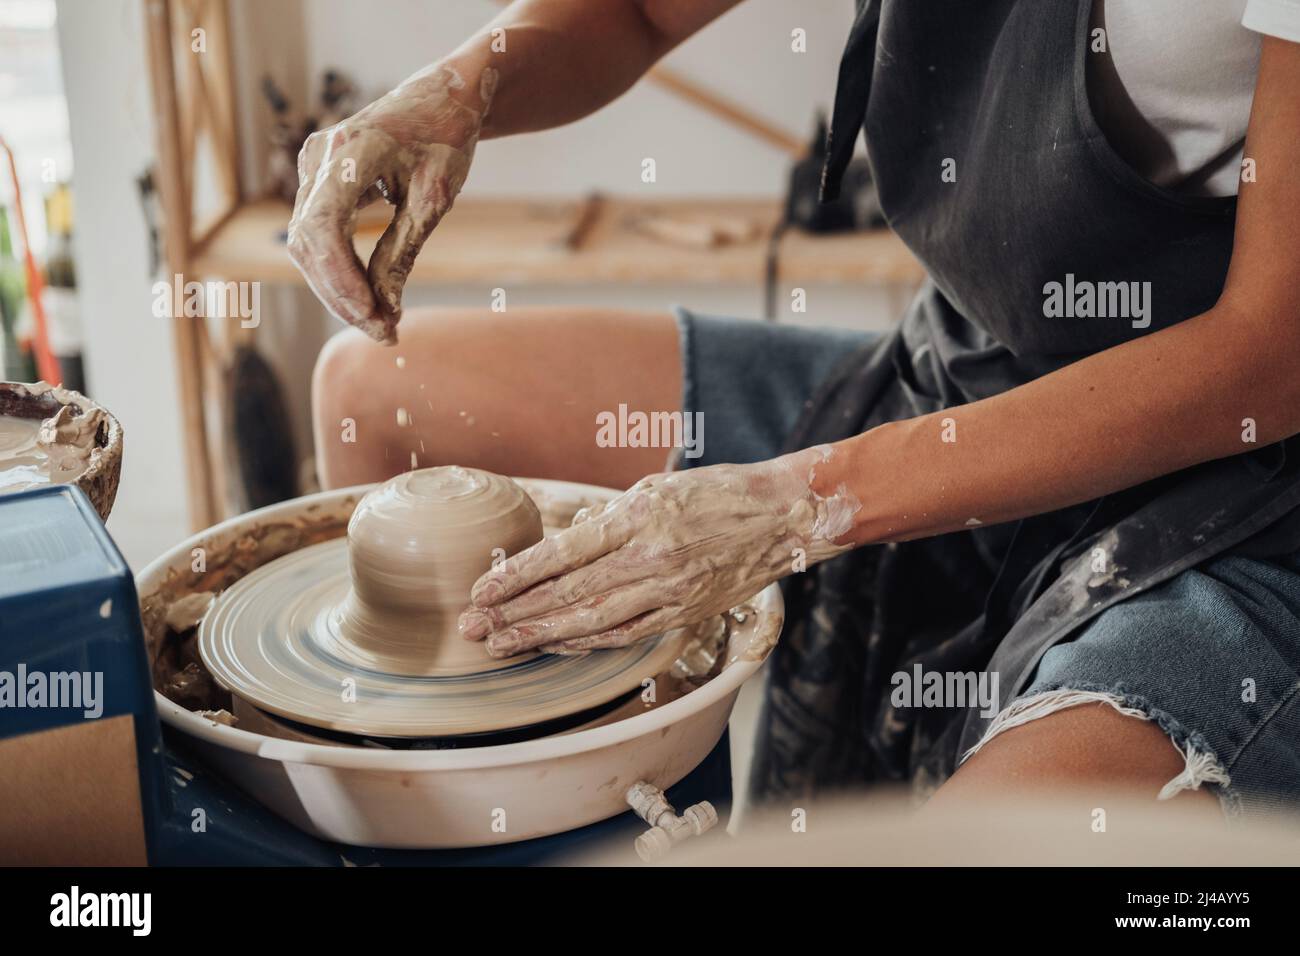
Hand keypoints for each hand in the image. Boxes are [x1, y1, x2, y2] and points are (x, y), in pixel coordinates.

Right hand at [287, 63, 496, 342]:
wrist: (443, 96)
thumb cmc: (446, 139)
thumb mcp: (434, 198)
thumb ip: (403, 251)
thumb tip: (384, 311)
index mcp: (350, 150)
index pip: (324, 227)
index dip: (342, 280)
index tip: (376, 318)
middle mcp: (319, 156)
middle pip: (309, 243)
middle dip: (343, 296)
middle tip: (387, 335)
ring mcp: (312, 167)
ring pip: (307, 245)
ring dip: (339, 290)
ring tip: (383, 325)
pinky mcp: (318, 181)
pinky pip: (317, 235)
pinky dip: (340, 271)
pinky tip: (371, 301)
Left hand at [458, 448, 858, 655]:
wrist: (783, 517)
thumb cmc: (716, 493)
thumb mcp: (655, 488)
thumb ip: (608, 520)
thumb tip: (559, 549)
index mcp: (639, 517)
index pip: (562, 553)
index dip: (515, 576)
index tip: (481, 590)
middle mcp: (651, 558)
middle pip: (568, 594)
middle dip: (514, 614)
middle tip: (474, 627)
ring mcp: (669, 591)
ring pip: (591, 623)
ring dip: (540, 636)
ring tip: (502, 645)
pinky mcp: (684, 613)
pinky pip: (624, 634)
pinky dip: (584, 642)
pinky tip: (553, 644)